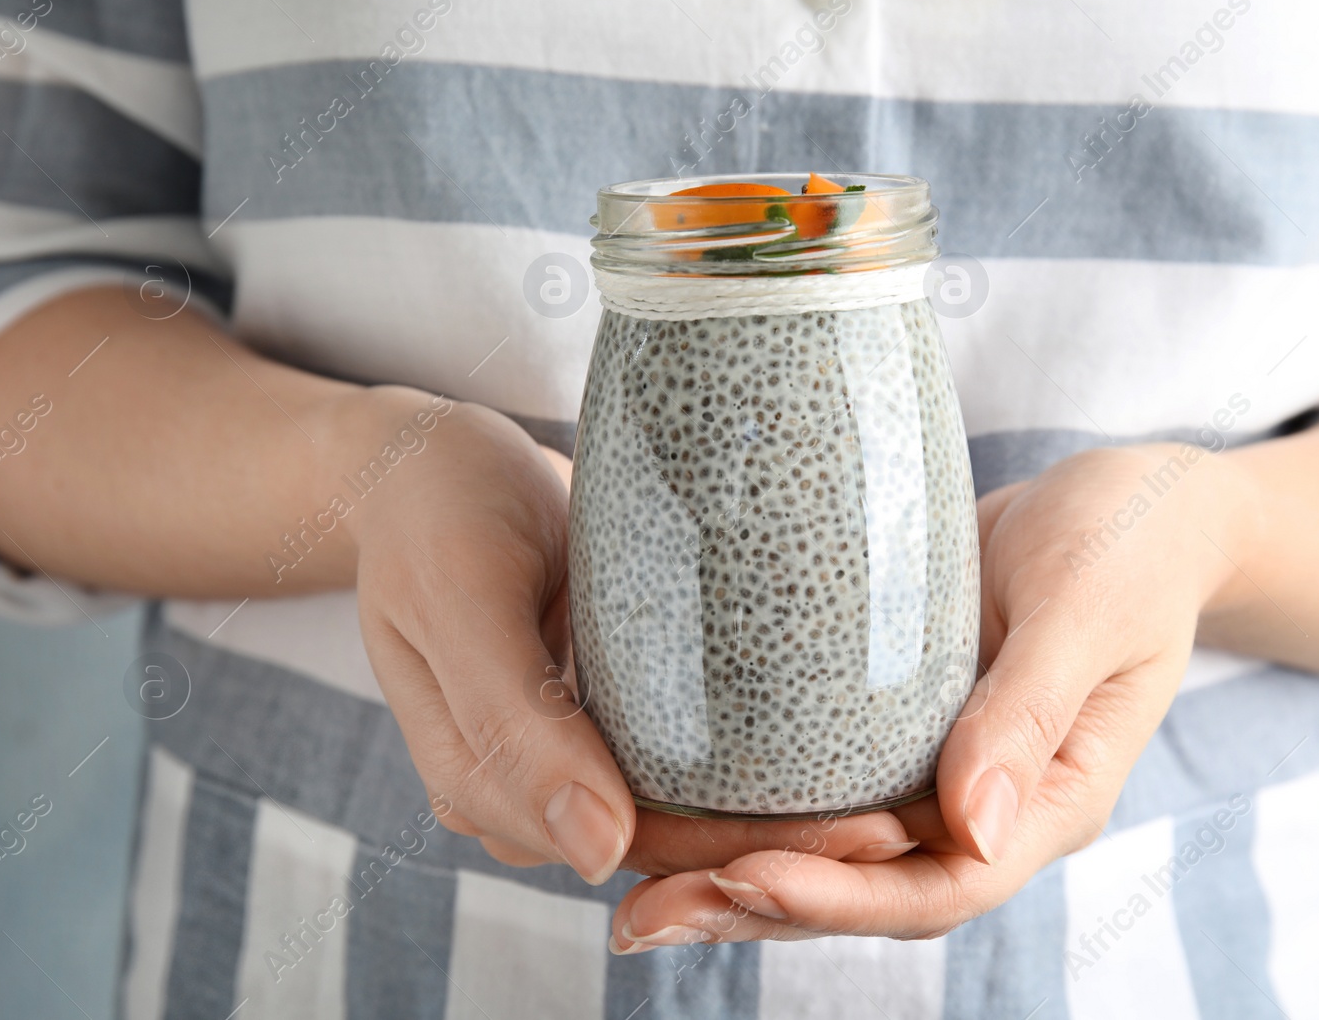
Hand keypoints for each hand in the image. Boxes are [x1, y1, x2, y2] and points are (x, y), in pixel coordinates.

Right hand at [343, 388, 913, 883]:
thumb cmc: (435, 515)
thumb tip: (597, 848)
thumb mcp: (461, 598)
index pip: (634, 845)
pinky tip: (836, 747)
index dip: (742, 852)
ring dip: (780, 811)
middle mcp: (534, 784)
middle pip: (672, 839)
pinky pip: (685, 754)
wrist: (419, 465)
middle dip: (783, 844)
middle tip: (899, 823)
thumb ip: (513, 723)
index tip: (853, 842)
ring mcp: (571, 746)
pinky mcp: (605, 704)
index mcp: (485, 782)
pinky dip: (754, 758)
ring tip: (891, 794)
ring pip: (685, 808)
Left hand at [607, 444, 1252, 947]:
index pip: (944, 883)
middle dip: (754, 904)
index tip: (748, 875)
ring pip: (830, 849)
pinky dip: (747, 802)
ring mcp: (936, 771)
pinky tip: (667, 797)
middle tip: (641, 913)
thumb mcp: (1087, 612)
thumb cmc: (1130, 547)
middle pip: (866, 886)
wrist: (1130, 507)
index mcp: (1048, 799)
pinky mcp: (895, 730)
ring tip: (628, 879)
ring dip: (731, 871)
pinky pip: (820, 785)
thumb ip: (1030, 712)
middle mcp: (984, 805)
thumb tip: (972, 829)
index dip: (845, 893)